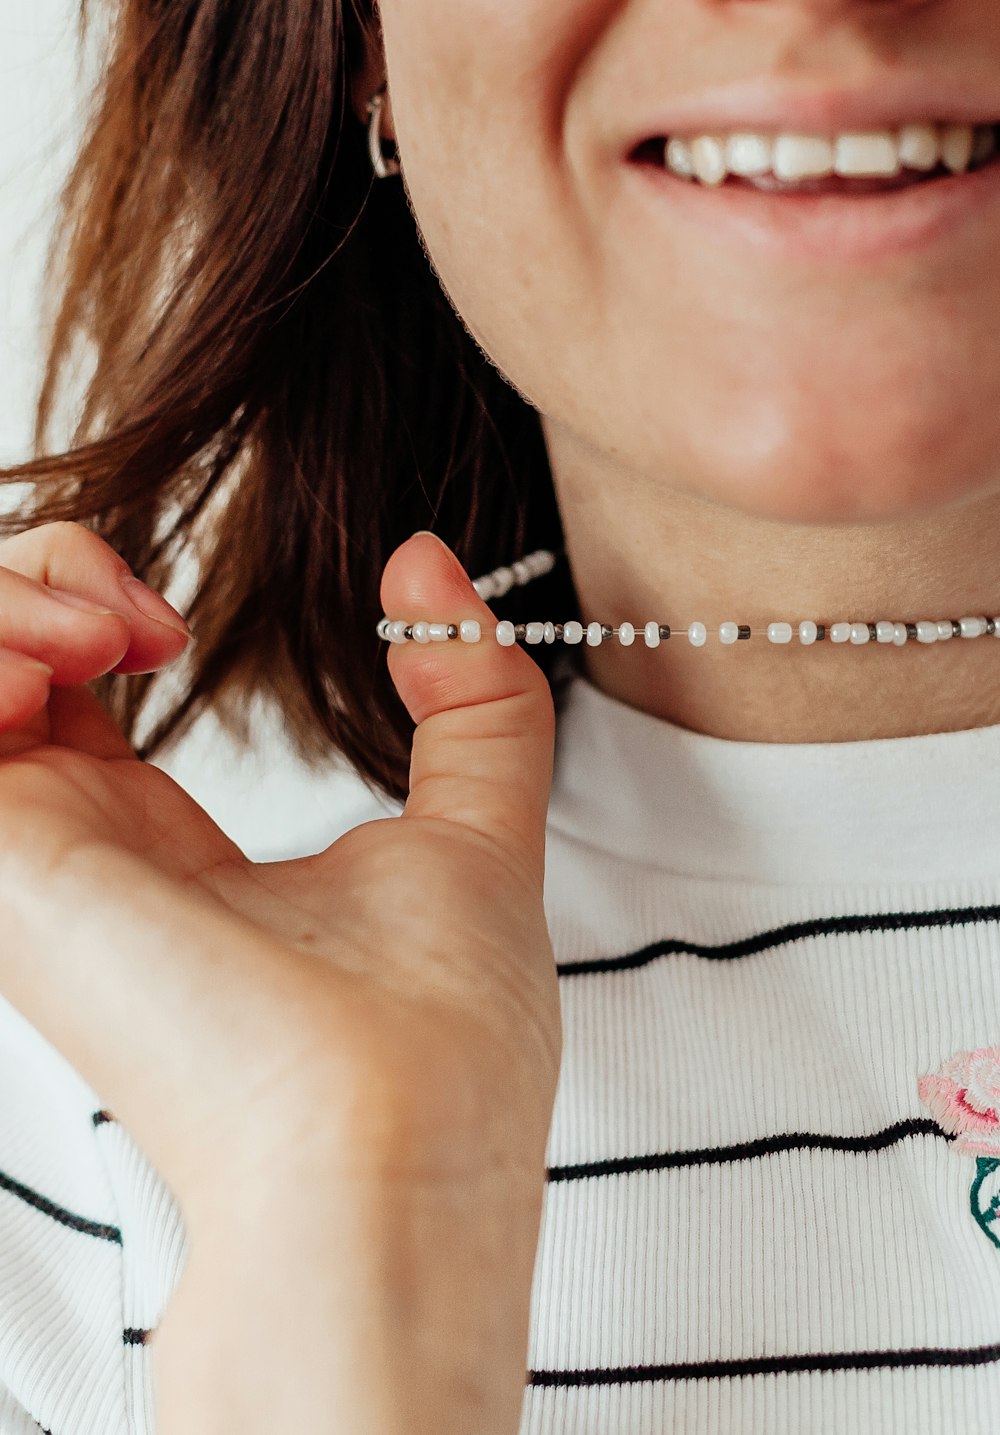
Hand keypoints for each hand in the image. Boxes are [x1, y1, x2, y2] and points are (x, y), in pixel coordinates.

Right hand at [0, 523, 560, 1433]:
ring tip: (111, 631)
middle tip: (141, 615)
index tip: (178, 620)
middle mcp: (77, 845)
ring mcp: (32, 854)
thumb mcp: (478, 824)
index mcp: (163, 842)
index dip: (95, 609)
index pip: (70, 691)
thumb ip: (470, 693)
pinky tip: (70, 659)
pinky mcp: (8, 861)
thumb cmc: (439, 1027)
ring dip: (11, 600)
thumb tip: (428, 566)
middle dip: (42, 579)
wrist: (396, 1143)